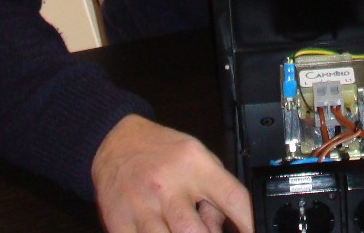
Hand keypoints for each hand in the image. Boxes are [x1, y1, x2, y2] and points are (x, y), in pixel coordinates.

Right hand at [92, 114, 253, 232]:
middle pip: (195, 232)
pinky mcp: (119, 220)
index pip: (232, 198)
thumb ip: (214, 193)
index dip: (248, 223)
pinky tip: (159, 231)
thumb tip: (220, 229)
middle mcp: (169, 184)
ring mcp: (142, 204)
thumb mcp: (197, 158)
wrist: (115, 140)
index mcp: (195, 165)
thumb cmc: (162, 151)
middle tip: (204, 232)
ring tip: (180, 230)